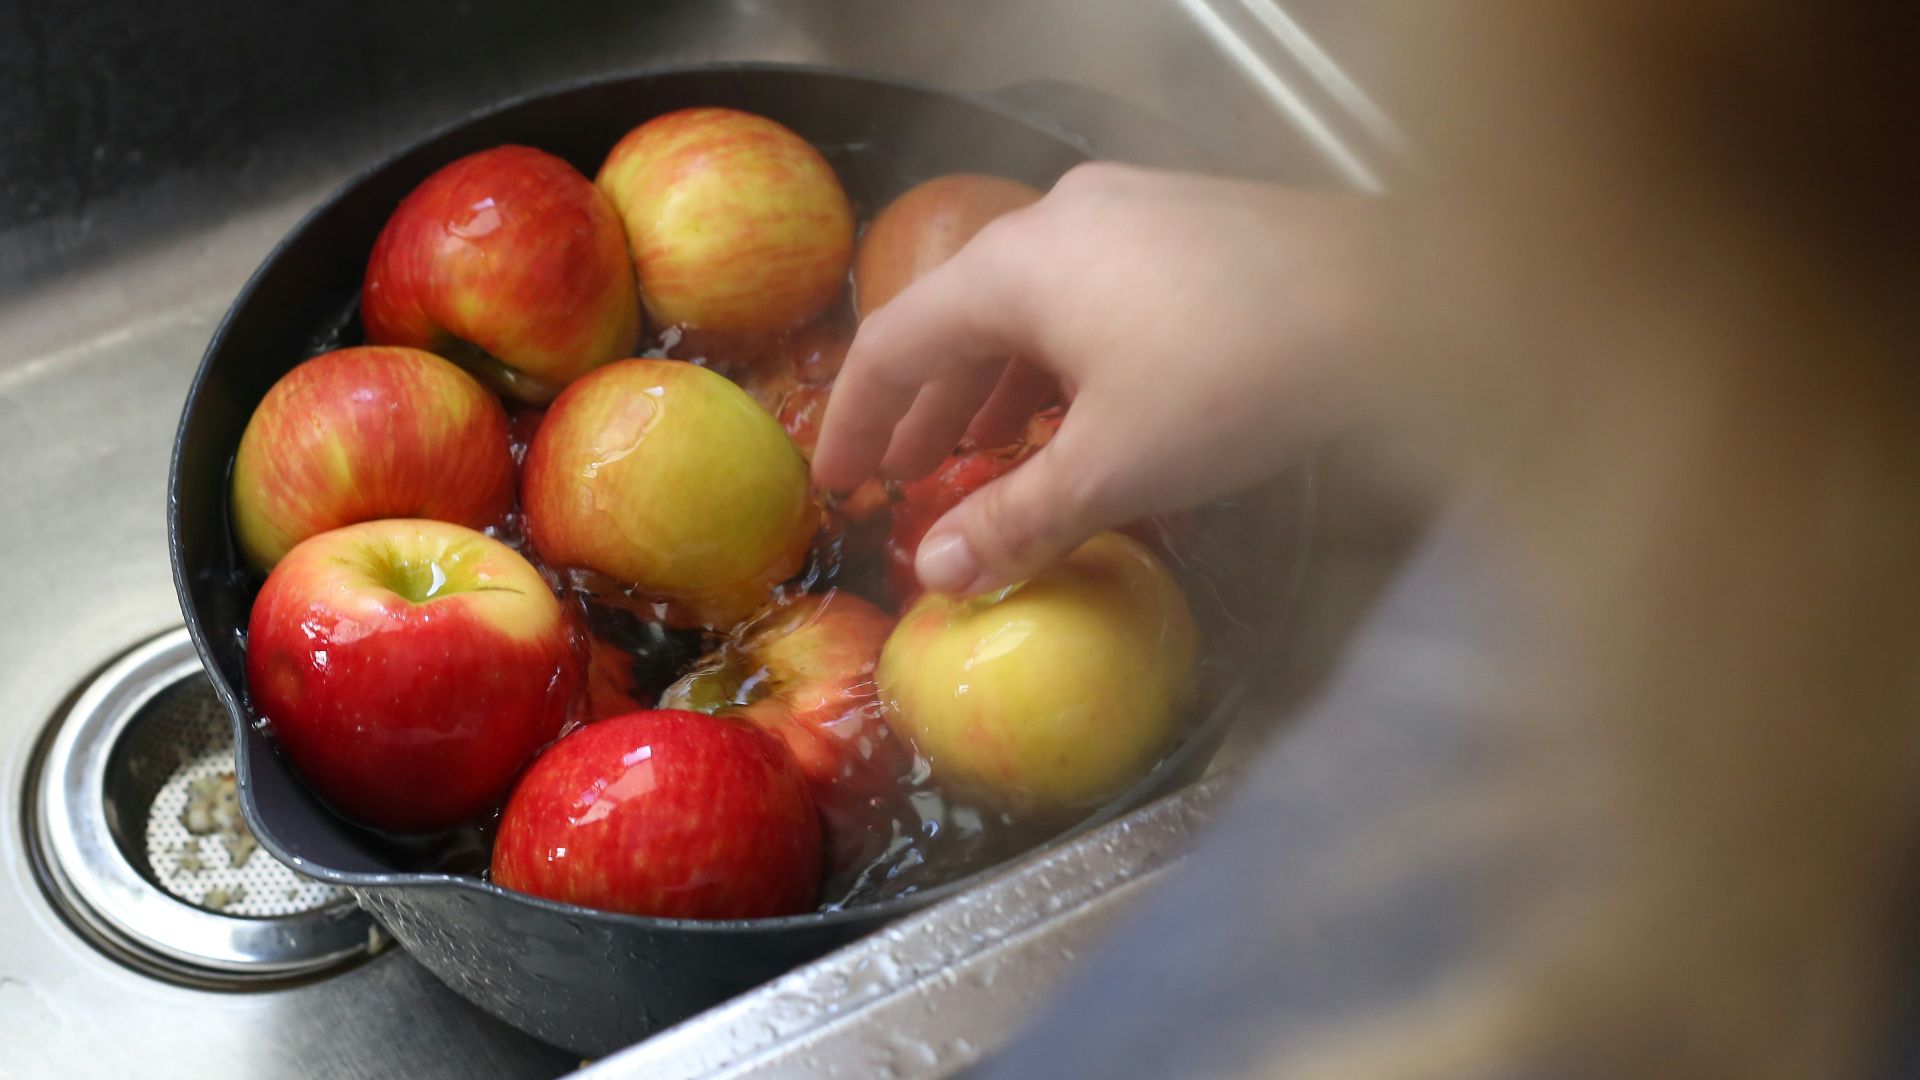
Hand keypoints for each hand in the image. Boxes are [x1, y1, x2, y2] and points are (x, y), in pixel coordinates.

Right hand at [812, 162, 1387, 594]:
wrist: (1406, 299)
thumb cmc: (1238, 378)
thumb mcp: (1114, 467)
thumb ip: (1016, 520)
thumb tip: (935, 571)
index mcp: (1015, 265)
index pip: (895, 341)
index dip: (857, 419)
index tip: (837, 479)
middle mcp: (1061, 217)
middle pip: (961, 318)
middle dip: (930, 407)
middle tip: (904, 475)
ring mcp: (1132, 211)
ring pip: (1034, 307)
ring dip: (1000, 387)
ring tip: (987, 457)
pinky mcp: (1192, 227)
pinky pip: (1092, 296)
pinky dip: (1065, 361)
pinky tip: (1087, 415)